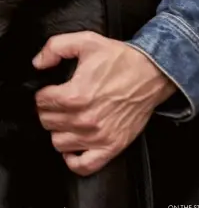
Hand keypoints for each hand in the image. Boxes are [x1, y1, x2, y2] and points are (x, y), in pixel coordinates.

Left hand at [33, 31, 174, 175]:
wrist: (151, 74)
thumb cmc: (121, 59)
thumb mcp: (87, 41)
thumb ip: (55, 47)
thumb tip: (38, 63)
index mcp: (75, 94)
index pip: (41, 102)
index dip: (43, 93)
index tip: (51, 90)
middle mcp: (84, 119)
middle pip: (47, 122)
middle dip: (50, 110)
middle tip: (60, 101)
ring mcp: (97, 137)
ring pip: (59, 142)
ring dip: (60, 130)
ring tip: (68, 118)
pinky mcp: (111, 147)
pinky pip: (82, 166)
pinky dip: (73, 158)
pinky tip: (75, 143)